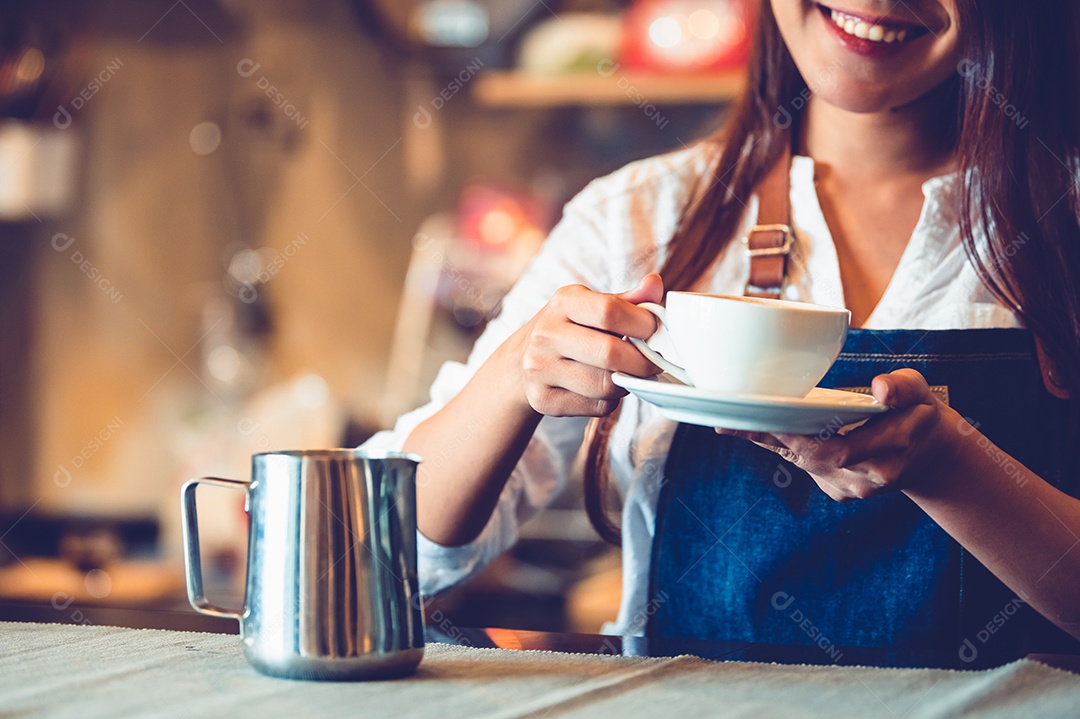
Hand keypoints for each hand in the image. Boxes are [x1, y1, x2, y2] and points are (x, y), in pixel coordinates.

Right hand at [509, 273, 663, 416]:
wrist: (523, 358)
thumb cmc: (570, 329)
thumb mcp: (593, 306)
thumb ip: (627, 300)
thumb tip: (654, 284)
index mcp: (563, 302)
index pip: (610, 312)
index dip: (643, 324)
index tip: (654, 332)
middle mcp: (546, 334)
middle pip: (609, 353)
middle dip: (642, 362)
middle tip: (652, 363)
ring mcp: (540, 369)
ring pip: (605, 385)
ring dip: (626, 384)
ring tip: (626, 374)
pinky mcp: (543, 399)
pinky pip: (596, 407)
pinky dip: (610, 401)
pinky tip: (604, 389)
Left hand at [717, 369, 960, 501]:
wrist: (931, 455)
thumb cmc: (920, 414)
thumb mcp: (921, 392)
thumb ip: (903, 386)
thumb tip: (881, 388)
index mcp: (886, 455)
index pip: (831, 448)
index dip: (791, 436)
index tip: (758, 421)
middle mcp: (864, 479)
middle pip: (806, 459)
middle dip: (767, 439)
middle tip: (726, 421)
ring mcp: (850, 489)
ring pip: (800, 463)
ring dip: (769, 442)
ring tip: (732, 422)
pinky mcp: (837, 490)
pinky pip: (803, 466)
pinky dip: (783, 447)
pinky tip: (760, 430)